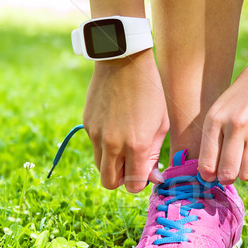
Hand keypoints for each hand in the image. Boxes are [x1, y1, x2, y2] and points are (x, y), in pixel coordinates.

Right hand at [83, 50, 168, 192]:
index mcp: (136, 145)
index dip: (140, 183)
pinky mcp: (86, 124)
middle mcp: (113, 144)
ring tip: (125, 148)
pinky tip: (116, 129)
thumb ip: (154, 155)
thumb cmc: (150, 93)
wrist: (123, 62)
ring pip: (99, 167)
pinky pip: (94, 147)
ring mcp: (96, 135)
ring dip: (112, 165)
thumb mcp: (160, 124)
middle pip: (110, 183)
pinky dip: (104, 147)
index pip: (133, 185)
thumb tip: (153, 178)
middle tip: (133, 166)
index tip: (146, 173)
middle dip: (122, 181)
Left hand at [198, 55, 247, 183]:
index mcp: (215, 119)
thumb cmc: (245, 92)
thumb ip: (214, 136)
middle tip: (232, 171)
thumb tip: (212, 172)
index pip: (206, 163)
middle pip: (227, 173)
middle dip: (228, 178)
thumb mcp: (221, 108)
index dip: (209, 176)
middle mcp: (234, 126)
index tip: (213, 176)